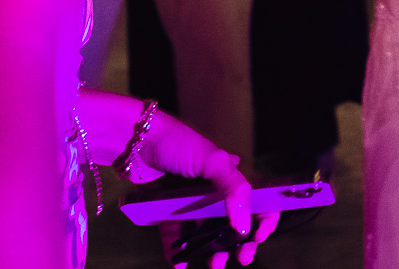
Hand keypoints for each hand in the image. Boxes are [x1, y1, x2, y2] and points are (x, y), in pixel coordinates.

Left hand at [127, 114, 278, 267]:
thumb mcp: (213, 160)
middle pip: (235, 225)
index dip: (264, 220)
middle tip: (241, 258)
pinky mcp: (167, 215)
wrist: (134, 142)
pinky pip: (177, 240)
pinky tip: (181, 265)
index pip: (257, 201)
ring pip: (207, 237)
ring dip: (214, 254)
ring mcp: (190, 206)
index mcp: (230, 178)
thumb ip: (234, 190)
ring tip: (214, 265)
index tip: (259, 236)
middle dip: (241, 244)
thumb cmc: (178, 144)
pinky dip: (180, 255)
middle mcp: (213, 194)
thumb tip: (243, 228)